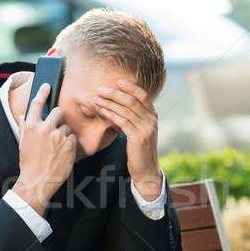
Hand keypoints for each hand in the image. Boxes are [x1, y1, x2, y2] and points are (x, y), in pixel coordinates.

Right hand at [12, 83, 76, 214]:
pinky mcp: (69, 145)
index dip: (43, 91)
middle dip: (59, 117)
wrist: (37, 181)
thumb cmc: (29, 163)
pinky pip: (73, 137)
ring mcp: (58, 137)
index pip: (37, 103)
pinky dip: (69, 144)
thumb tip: (24, 117)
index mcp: (30, 126)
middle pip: (58, 111)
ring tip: (56, 147)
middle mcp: (44, 129)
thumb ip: (24, 128)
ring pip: (67, 126)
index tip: (48, 85)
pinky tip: (62, 153)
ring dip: (64, 134)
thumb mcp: (23, 143)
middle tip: (57, 127)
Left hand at [93, 79, 162, 200]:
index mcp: (153, 116)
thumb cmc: (140, 150)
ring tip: (96, 98)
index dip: (131, 87)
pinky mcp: (139, 138)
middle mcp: (152, 120)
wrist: (146, 170)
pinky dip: (111, 114)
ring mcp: (146, 129)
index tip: (118, 80)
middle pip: (132, 101)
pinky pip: (122, 122)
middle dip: (115, 93)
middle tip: (101, 88)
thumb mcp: (139, 130)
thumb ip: (134, 117)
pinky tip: (102, 111)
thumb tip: (119, 104)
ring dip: (109, 103)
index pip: (143, 96)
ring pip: (126, 110)